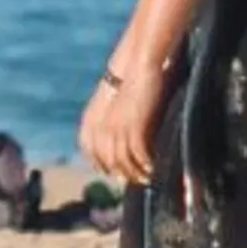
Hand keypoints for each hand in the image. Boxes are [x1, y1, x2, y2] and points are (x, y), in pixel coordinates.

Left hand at [84, 66, 163, 182]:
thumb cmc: (128, 84)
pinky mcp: (134, 127)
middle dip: (124, 174)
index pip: (92, 154)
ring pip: (124, 162)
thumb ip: (111, 122)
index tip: (117, 174)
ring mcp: (117, 129)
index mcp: (91, 123)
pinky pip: (139, 155)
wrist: (138, 67)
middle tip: (139, 180)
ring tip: (149, 177)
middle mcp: (101, 129)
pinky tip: (155, 168)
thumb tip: (119, 138)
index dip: (104, 166)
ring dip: (137, 173)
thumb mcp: (113, 106)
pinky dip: (147, 164)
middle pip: (109, 162)